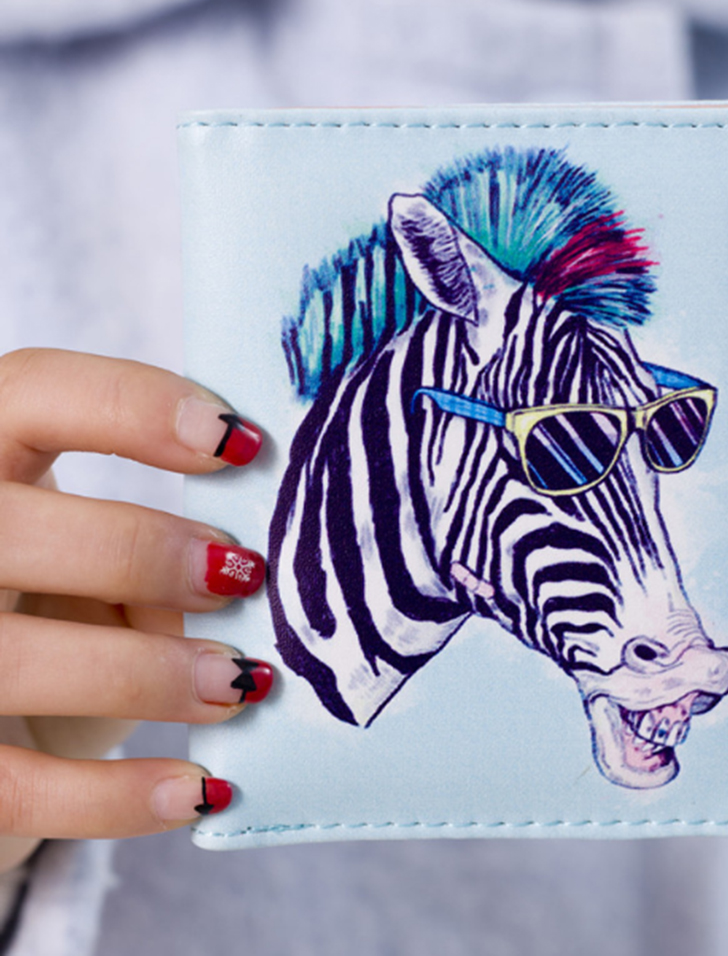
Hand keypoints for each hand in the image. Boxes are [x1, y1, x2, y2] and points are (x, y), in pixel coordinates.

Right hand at [0, 349, 271, 872]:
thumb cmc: (51, 599)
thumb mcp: (84, 555)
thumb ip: (140, 552)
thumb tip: (230, 581)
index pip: (35, 393)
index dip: (138, 406)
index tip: (242, 443)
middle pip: (18, 527)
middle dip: (145, 551)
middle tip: (239, 577)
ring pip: (13, 661)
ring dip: (149, 674)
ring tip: (243, 681)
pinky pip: (14, 789)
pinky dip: (115, 797)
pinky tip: (198, 788)